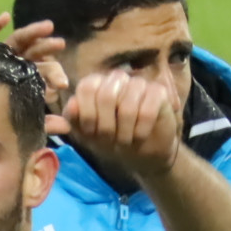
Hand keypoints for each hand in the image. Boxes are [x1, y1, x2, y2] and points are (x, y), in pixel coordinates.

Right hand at [0, 12, 71, 135]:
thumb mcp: (22, 121)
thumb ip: (43, 123)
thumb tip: (67, 127)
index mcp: (25, 77)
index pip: (43, 71)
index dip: (54, 75)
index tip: (63, 83)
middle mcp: (13, 63)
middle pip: (33, 51)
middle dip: (47, 47)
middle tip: (60, 44)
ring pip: (16, 40)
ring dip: (32, 32)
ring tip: (48, 26)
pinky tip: (5, 17)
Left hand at [65, 69, 179, 182]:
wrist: (141, 152)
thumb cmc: (111, 139)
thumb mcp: (86, 133)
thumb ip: (74, 119)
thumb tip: (71, 105)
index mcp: (97, 83)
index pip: (87, 87)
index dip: (87, 114)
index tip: (89, 132)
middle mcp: (117, 79)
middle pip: (106, 96)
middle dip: (105, 127)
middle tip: (109, 140)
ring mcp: (139, 83)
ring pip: (127, 107)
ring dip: (124, 133)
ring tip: (125, 141)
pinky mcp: (159, 93)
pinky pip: (147, 112)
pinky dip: (140, 131)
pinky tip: (139, 136)